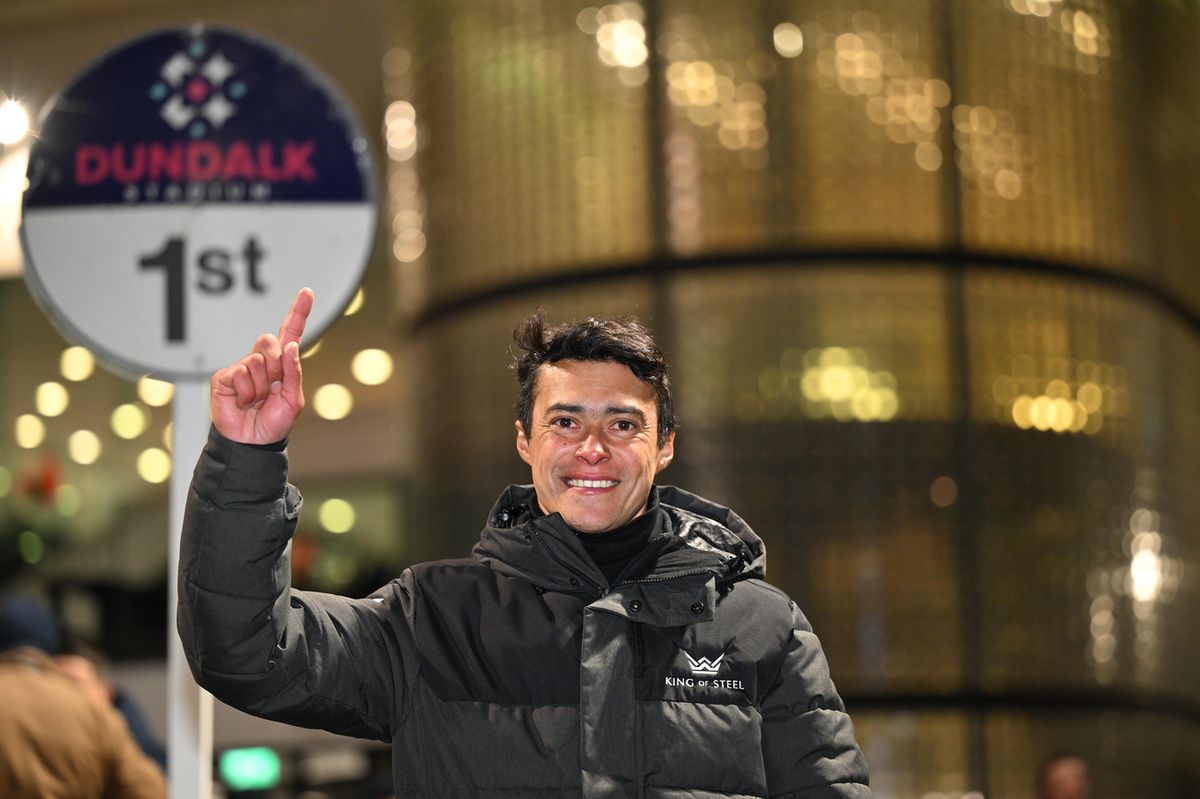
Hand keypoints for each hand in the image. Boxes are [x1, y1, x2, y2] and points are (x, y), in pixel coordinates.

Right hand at [210, 288, 312, 444]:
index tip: (307, 292)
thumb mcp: (293, 400)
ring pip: (256, 360)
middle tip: (270, 390)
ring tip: (257, 401)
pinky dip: (247, 392)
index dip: (298, 312)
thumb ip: (293, 372)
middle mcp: (260, 362)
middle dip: (275, 367)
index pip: (290, 333)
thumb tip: (290, 345)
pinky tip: (244, 402)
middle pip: (270, 342)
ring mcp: (241, 368)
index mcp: (281, 365)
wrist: (252, 442)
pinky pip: (240, 373)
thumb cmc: (273, 423)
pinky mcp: (225, 377)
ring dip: (261, 385)